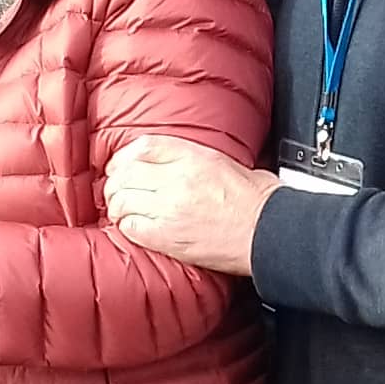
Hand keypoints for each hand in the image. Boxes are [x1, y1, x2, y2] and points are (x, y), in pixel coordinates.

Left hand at [105, 135, 278, 276]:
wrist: (269, 231)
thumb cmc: (256, 199)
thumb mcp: (225, 161)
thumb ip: (191, 157)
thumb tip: (166, 162)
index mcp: (193, 157)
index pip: (143, 147)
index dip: (123, 157)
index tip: (119, 166)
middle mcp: (177, 179)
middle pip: (126, 173)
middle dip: (115, 183)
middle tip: (116, 191)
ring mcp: (170, 209)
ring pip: (123, 200)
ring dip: (118, 205)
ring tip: (122, 210)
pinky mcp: (168, 237)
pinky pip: (131, 227)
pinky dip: (126, 226)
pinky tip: (132, 227)